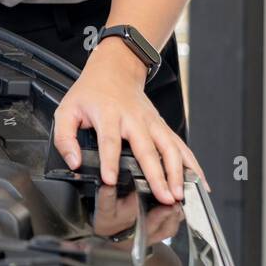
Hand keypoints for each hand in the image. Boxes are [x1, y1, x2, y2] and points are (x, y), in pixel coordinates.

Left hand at [53, 40, 208, 204]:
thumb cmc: (91, 93)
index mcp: (108, 114)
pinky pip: (181, 146)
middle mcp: (134, 119)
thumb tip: (73, 162)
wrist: (114, 70)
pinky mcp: (162, 127)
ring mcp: (152, 123)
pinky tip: (200, 181)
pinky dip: (193, 164)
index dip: (110, 161)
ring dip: (177, 172)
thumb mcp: (67, 110)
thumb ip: (65, 137)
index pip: (110, 140)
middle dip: (156, 174)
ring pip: (170, 148)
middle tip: (163, 196)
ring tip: (179, 194)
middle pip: (147, 148)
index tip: (111, 179)